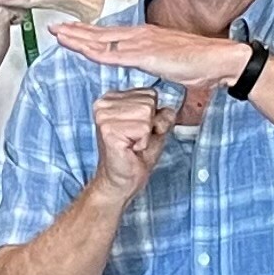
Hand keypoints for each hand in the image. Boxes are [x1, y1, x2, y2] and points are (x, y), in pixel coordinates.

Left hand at [53, 17, 254, 93]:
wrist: (218, 59)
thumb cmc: (201, 64)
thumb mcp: (171, 65)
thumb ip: (158, 67)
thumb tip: (152, 73)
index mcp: (146, 36)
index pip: (111, 35)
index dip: (89, 33)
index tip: (72, 31)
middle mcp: (140, 35)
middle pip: (100, 34)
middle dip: (76, 31)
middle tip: (55, 28)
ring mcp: (141, 43)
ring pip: (101, 41)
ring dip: (78, 38)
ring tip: (58, 35)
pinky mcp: (145, 55)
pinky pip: (113, 54)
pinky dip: (94, 51)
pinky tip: (80, 49)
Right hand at [88, 83, 165, 200]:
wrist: (122, 180)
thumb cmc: (136, 155)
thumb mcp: (156, 128)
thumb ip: (163, 113)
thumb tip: (169, 109)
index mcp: (112, 97)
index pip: (150, 93)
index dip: (153, 116)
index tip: (139, 131)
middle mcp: (104, 103)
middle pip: (149, 103)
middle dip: (150, 125)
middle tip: (136, 140)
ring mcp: (104, 116)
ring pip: (146, 114)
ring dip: (145, 134)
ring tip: (132, 144)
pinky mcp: (108, 130)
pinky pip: (142, 128)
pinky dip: (142, 142)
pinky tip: (130, 149)